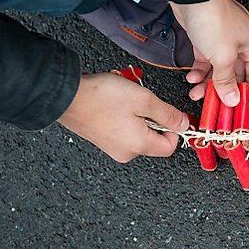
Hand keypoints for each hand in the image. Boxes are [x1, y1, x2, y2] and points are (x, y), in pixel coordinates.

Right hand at [58, 73, 188, 162]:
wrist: (64, 96)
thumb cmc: (101, 97)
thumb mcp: (144, 100)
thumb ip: (168, 114)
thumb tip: (184, 124)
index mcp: (138, 146)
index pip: (170, 147)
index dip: (175, 129)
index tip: (170, 113)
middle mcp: (125, 152)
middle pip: (154, 140)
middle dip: (154, 119)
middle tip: (143, 102)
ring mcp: (112, 147)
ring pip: (139, 133)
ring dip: (139, 116)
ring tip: (126, 101)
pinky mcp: (102, 140)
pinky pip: (124, 130)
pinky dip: (126, 117)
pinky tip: (115, 104)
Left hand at [171, 0, 248, 106]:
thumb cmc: (213, 18)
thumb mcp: (223, 56)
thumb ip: (227, 80)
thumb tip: (232, 99)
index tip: (240, 109)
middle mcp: (241, 44)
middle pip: (236, 76)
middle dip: (224, 91)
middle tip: (216, 105)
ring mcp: (224, 42)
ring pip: (219, 71)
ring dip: (208, 84)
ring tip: (197, 93)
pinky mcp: (207, 40)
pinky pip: (206, 62)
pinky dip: (199, 72)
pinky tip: (192, 78)